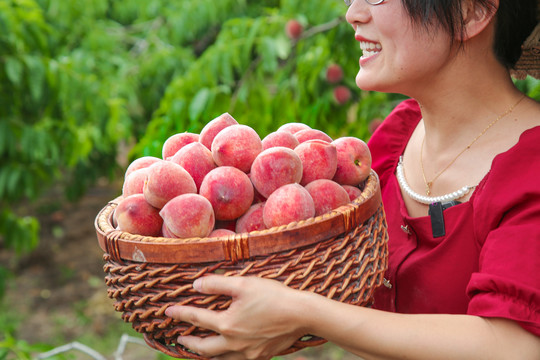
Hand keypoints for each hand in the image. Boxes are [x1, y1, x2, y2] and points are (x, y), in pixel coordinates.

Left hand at [165, 275, 307, 359]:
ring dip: (206, 353)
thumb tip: (196, 285)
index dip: (180, 313)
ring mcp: (248, 353)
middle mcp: (234, 343)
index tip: (168, 311)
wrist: (302, 314)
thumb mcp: (243, 284)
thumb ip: (217, 284)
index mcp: (227, 324)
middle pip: (204, 348)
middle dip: (189, 343)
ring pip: (220, 358)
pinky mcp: (261, 356)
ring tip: (201, 347)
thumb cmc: (274, 296)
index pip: (197, 319)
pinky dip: (226, 356)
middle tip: (180, 338)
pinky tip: (228, 350)